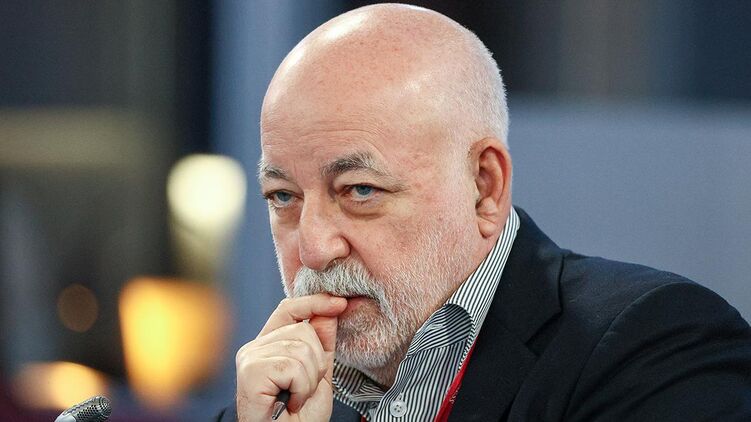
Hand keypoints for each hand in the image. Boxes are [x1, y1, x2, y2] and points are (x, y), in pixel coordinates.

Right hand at [236, 294, 347, 421]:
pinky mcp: (250, 372)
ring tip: (297, 396)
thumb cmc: (299, 416)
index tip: (340, 303)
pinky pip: (292, 367)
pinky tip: (290, 401)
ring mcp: (250, 358)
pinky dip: (301, 388)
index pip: (290, 309)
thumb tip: (330, 310)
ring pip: (300, 349)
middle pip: (302, 330)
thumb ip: (322, 342)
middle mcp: (255, 347)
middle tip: (304, 388)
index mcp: (269, 344)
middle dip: (316, 362)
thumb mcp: (319, 373)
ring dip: (309, 380)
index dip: (315, 302)